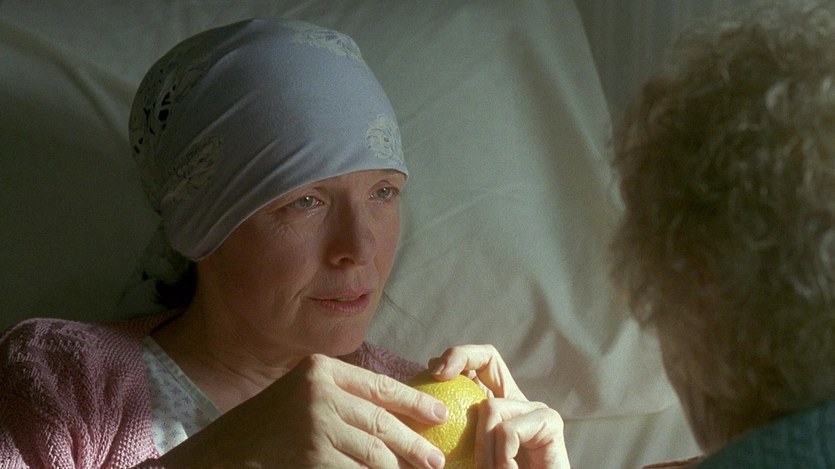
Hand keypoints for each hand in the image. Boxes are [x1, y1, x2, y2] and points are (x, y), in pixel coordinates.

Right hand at [158, 354, 447, 468]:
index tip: (439, 414)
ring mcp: (316, 425)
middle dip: (415, 442)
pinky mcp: (314, 456)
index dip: (414, 402)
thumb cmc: (268, 426)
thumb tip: (395, 412)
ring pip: (375, 452)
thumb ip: (342, 396)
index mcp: (321, 369)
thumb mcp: (302, 395)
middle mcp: (320, 392)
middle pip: (383, 421)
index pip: (379, 386)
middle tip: (437, 458)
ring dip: (400, 467)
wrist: (224, 452)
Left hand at [428, 344, 570, 468]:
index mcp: (495, 406)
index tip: (431, 373)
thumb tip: (414, 401)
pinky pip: (509, 430)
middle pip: (488, 357)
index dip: (454, 358)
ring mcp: (535, 410)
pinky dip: (501, 458)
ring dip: (482, 447)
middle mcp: (516, 401)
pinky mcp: (552, 424)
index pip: (476, 365)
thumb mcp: (461, 457)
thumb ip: (445, 432)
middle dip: (460, 356)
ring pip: (491, 406)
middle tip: (438, 376)